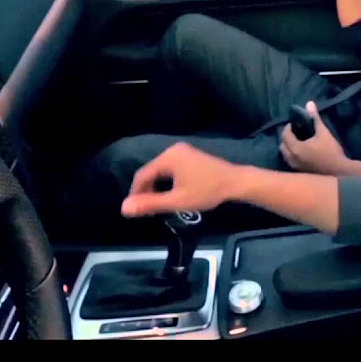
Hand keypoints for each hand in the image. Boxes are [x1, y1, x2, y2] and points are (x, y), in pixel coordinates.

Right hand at [121, 142, 241, 217]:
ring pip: (161, 171)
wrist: (236, 183)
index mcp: (168, 157)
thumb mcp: (177, 201)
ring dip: (156, 187)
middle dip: (146, 191)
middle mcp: (173, 150)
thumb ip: (150, 204)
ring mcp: (183, 152)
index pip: (142, 175)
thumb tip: (124, 208)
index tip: (134, 211)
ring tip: (156, 205)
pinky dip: (166, 182)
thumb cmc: (207, 191)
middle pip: (151, 171)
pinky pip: (171, 168)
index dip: (136, 193)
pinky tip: (170, 194)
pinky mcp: (191, 156)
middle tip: (146, 210)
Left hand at [280, 101, 349, 173]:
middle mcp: (292, 158)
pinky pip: (291, 162)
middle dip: (286, 138)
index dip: (288, 128)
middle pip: (282, 146)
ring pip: (286, 156)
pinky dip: (292, 155)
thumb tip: (309, 103)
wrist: (340, 172)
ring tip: (297, 142)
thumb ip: (314, 118)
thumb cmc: (330, 151)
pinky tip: (302, 153)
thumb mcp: (323, 132)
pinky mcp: (301, 172)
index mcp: (295, 148)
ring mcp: (296, 167)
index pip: (285, 135)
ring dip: (288, 148)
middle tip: (294, 132)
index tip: (293, 123)